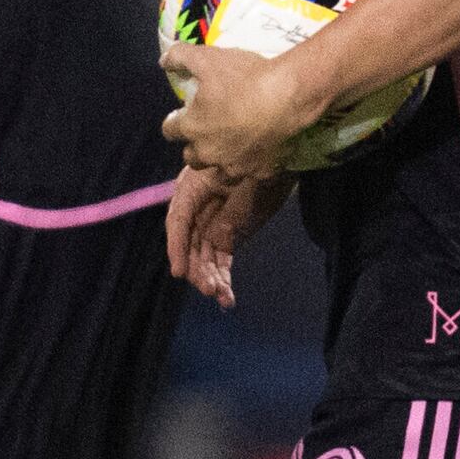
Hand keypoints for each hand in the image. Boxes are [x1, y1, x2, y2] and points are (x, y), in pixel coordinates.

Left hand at [160, 37, 322, 180]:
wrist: (288, 96)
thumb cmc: (244, 77)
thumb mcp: (207, 58)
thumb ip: (179, 57)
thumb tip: (164, 62)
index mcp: (192, 128)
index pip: (170, 130)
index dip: (175, 121)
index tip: (184, 113)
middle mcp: (209, 153)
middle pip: (191, 157)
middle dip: (195, 145)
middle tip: (208, 131)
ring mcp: (235, 166)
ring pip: (220, 173)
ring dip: (221, 162)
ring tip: (232, 148)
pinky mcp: (261, 171)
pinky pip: (253, 173)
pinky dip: (254, 165)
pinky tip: (261, 153)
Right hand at [164, 164, 289, 307]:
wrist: (283, 160)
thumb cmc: (263, 162)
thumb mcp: (249, 183)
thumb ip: (233, 211)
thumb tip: (219, 238)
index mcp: (193, 187)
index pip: (178, 220)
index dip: (177, 247)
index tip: (179, 272)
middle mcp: (197, 208)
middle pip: (189, 243)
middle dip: (197, 269)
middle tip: (209, 288)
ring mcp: (211, 224)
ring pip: (203, 256)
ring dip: (210, 277)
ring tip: (221, 296)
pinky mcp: (226, 236)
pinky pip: (219, 260)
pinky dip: (222, 277)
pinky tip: (226, 298)